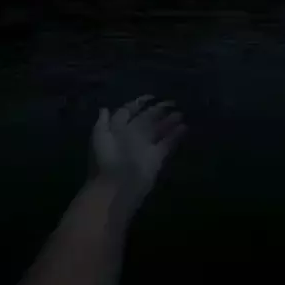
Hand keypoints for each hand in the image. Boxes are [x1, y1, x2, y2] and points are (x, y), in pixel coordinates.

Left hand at [91, 94, 186, 213]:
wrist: (116, 187)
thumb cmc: (105, 160)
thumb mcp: (100, 137)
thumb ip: (103, 122)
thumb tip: (105, 108)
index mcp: (117, 129)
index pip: (127, 112)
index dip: (137, 104)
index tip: (151, 97)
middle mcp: (131, 136)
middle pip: (146, 119)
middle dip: (157, 110)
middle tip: (171, 102)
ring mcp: (145, 147)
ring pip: (158, 130)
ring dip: (169, 121)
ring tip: (180, 113)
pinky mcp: (156, 158)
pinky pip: (167, 144)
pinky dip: (175, 136)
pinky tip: (184, 127)